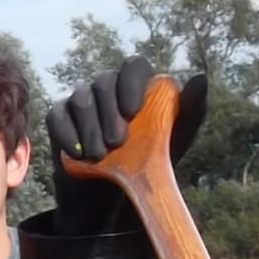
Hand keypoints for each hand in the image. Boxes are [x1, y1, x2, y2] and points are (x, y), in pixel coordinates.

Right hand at [46, 57, 209, 237]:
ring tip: (101, 155)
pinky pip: (57, 116)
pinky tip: (79, 153)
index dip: (131, 83)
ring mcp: (82, 100)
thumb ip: (192, 108)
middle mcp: (108, 87)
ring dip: (90, 127)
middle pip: (104, 82)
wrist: (115, 193)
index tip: (133, 110)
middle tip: (118, 143)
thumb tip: (200, 77)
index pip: (133, 66)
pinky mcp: (59, 118)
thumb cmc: (151, 160)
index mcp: (136, 85)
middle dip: (109, 113)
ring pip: (81, 99)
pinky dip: (67, 134)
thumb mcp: (178, 138)